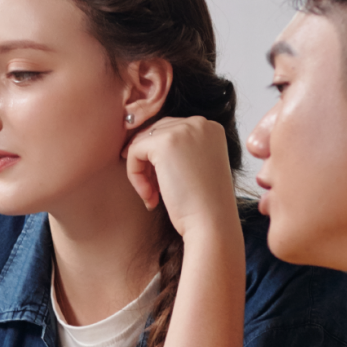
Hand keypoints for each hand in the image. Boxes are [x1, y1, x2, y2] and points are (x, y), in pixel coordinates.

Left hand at [123, 116, 240, 240]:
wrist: (211, 223)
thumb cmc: (203, 204)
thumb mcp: (196, 167)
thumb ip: (179, 151)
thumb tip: (140, 143)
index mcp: (210, 128)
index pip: (171, 130)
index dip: (160, 158)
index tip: (162, 184)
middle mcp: (199, 123)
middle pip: (155, 132)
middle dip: (148, 162)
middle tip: (154, 192)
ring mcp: (183, 129)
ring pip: (142, 142)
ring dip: (141, 171)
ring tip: (152, 196)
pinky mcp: (164, 143)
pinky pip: (134, 151)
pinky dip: (135, 175)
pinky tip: (150, 196)